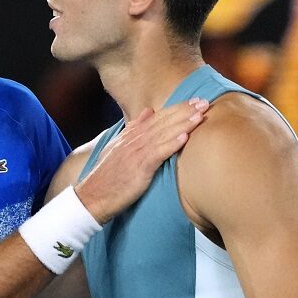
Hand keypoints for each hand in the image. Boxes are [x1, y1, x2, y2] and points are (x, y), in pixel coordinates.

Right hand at [75, 98, 209, 222]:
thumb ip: (133, 129)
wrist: (92, 196)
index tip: (194, 101)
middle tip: (204, 102)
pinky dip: (172, 144)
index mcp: (130, 135)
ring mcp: (136, 152)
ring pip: (163, 134)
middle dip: (184, 111)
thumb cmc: (107, 176)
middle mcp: (134, 140)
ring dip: (183, 124)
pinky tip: (185, 137)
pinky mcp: (139, 168)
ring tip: (200, 116)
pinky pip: (158, 153)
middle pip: (163, 122)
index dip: (177, 108)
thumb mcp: (118, 147)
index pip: (157, 117)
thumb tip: (147, 112)